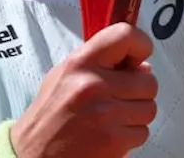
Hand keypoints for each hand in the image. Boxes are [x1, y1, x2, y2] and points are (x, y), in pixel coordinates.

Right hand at [10, 23, 157, 156]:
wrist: (34, 154)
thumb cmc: (49, 116)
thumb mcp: (64, 76)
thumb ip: (99, 64)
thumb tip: (140, 66)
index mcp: (80, 64)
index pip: (125, 36)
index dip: (141, 44)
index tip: (140, 56)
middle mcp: (93, 85)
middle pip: (148, 81)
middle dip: (140, 91)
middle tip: (121, 97)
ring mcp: (106, 114)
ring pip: (149, 108)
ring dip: (136, 115)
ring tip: (113, 117)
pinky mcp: (114, 141)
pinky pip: (142, 133)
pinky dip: (131, 136)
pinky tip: (110, 134)